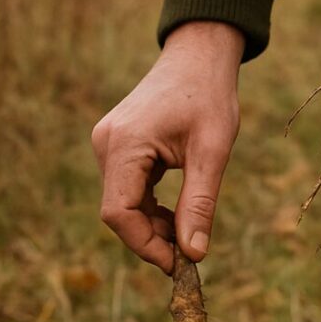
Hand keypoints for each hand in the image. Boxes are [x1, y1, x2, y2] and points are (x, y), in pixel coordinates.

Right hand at [91, 22, 243, 272]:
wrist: (200, 57)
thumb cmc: (210, 97)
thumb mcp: (213, 151)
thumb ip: (201, 202)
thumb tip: (194, 254)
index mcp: (125, 144)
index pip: (119, 212)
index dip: (146, 245)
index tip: (180, 264)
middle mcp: (106, 144)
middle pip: (118, 211)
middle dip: (152, 238)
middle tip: (190, 256)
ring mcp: (108, 143)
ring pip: (122, 202)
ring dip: (152, 224)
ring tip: (188, 235)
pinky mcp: (118, 144)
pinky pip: (128, 187)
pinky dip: (151, 207)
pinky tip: (178, 214)